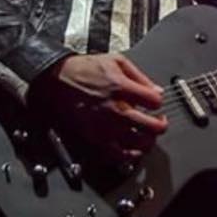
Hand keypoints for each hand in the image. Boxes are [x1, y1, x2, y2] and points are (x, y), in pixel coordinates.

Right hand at [32, 54, 166, 161]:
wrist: (55, 80)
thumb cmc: (83, 70)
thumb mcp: (116, 61)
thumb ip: (140, 76)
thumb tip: (156, 90)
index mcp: (121, 88)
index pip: (155, 102)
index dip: (158, 102)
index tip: (154, 103)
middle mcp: (115, 110)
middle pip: (152, 127)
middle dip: (160, 125)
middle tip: (159, 122)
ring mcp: (105, 127)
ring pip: (139, 144)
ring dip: (148, 140)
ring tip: (147, 135)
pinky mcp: (94, 139)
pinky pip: (118, 156)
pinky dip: (129, 155)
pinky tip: (132, 150)